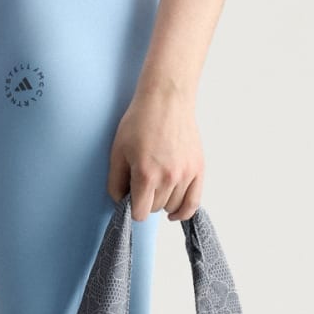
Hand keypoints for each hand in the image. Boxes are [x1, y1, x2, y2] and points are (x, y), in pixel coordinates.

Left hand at [108, 85, 202, 219]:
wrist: (166, 99)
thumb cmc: (139, 122)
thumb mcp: (117, 151)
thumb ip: (115, 181)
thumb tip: (120, 201)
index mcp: (145, 174)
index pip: (140, 213)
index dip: (132, 209)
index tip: (130, 199)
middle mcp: (168, 178)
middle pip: (156, 209)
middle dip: (146, 201)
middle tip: (142, 183)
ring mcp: (186, 174)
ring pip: (173, 206)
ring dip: (162, 201)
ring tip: (156, 185)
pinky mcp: (198, 169)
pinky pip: (194, 202)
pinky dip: (184, 211)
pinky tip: (174, 213)